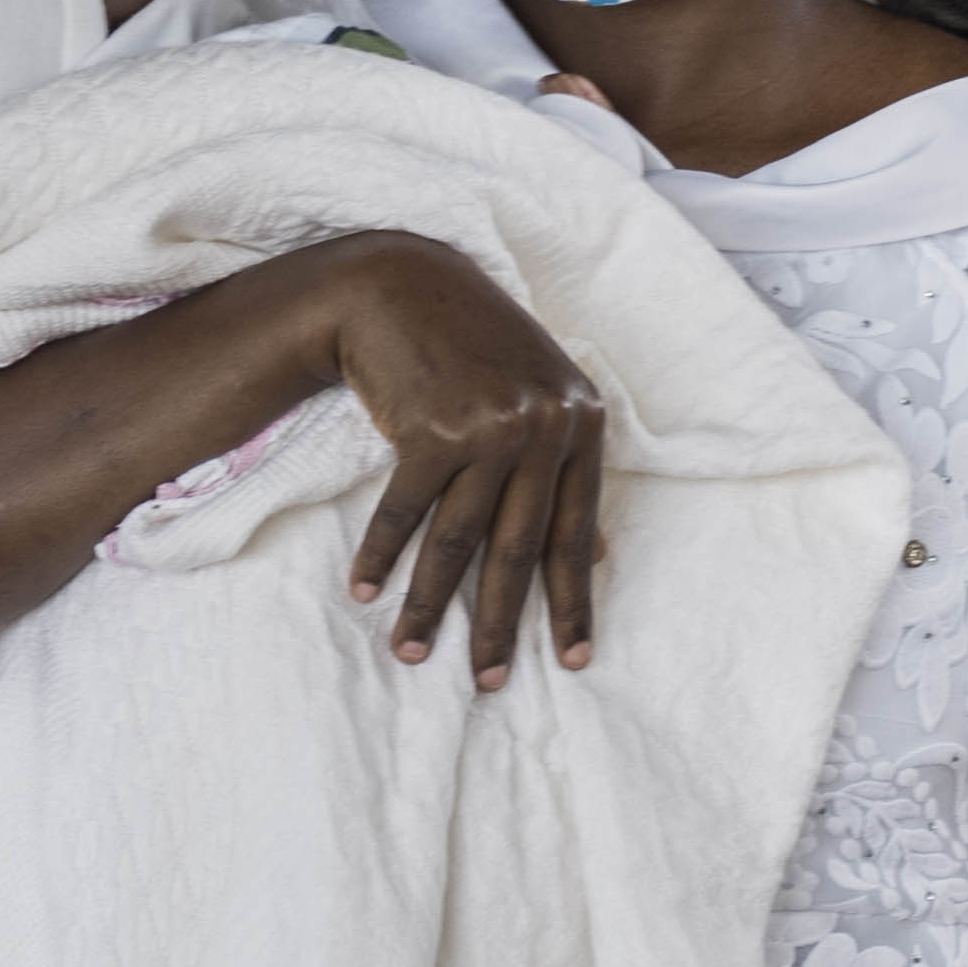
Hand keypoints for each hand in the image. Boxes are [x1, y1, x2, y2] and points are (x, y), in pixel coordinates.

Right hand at [311, 232, 608, 680]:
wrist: (403, 284)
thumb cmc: (473, 345)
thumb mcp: (541, 397)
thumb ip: (567, 469)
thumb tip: (601, 553)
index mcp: (580, 425)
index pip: (575, 532)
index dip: (572, 600)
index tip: (571, 659)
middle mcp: (542, 427)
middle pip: (519, 548)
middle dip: (502, 623)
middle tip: (490, 681)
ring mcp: (489, 426)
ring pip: (458, 538)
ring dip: (430, 601)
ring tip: (413, 650)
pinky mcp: (432, 426)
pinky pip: (407, 509)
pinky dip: (384, 553)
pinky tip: (366, 589)